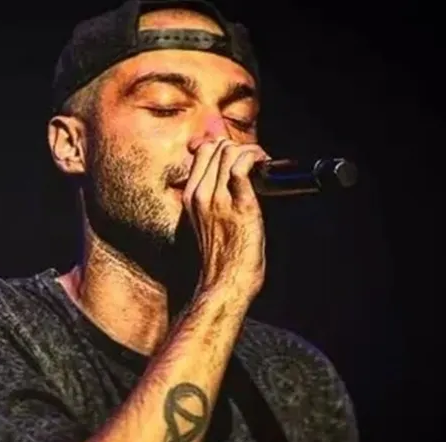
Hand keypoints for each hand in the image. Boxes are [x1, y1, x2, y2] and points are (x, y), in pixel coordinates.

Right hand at [182, 138, 267, 300]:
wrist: (226, 282)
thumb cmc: (223, 258)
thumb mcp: (207, 223)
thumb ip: (212, 199)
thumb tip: (230, 179)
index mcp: (191, 197)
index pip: (202, 151)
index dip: (224, 146)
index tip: (240, 157)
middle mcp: (200, 194)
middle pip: (216, 146)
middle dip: (239, 146)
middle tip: (255, 161)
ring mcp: (218, 199)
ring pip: (229, 151)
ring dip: (250, 151)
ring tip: (262, 163)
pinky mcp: (240, 205)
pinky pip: (241, 166)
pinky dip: (255, 158)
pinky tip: (264, 164)